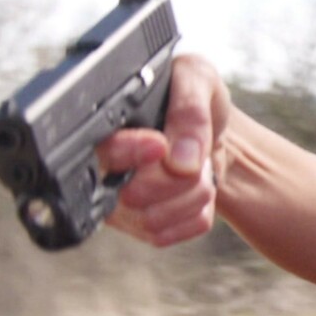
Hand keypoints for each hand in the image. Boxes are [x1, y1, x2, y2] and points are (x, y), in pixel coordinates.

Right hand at [95, 54, 232, 246]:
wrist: (216, 129)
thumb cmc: (194, 96)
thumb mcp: (196, 80)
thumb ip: (189, 111)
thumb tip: (181, 161)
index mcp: (104, 126)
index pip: (99, 152)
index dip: (129, 152)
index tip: (161, 145)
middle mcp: (101, 169)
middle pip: (131, 197)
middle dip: (178, 178)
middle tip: (195, 152)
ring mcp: (118, 204)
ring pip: (150, 222)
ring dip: (191, 196)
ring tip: (198, 168)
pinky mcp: (140, 225)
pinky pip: (166, 236)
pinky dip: (194, 215)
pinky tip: (196, 190)